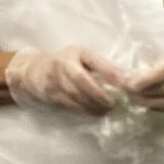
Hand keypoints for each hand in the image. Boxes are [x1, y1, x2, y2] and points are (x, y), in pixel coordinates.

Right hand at [4, 46, 123, 114]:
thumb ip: (103, 66)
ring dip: (93, 105)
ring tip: (107, 110)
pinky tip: (95, 112)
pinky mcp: (51, 92)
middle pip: (81, 79)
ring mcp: (54, 78)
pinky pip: (69, 103)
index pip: (93, 59)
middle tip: (113, 104)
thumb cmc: (69, 63)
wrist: (36, 69)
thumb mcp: (85, 58)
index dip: (108, 71)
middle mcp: (63, 63)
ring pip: (74, 94)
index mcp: (77, 52)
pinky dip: (84, 109)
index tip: (122, 83)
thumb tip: (128, 79)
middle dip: (99, 94)